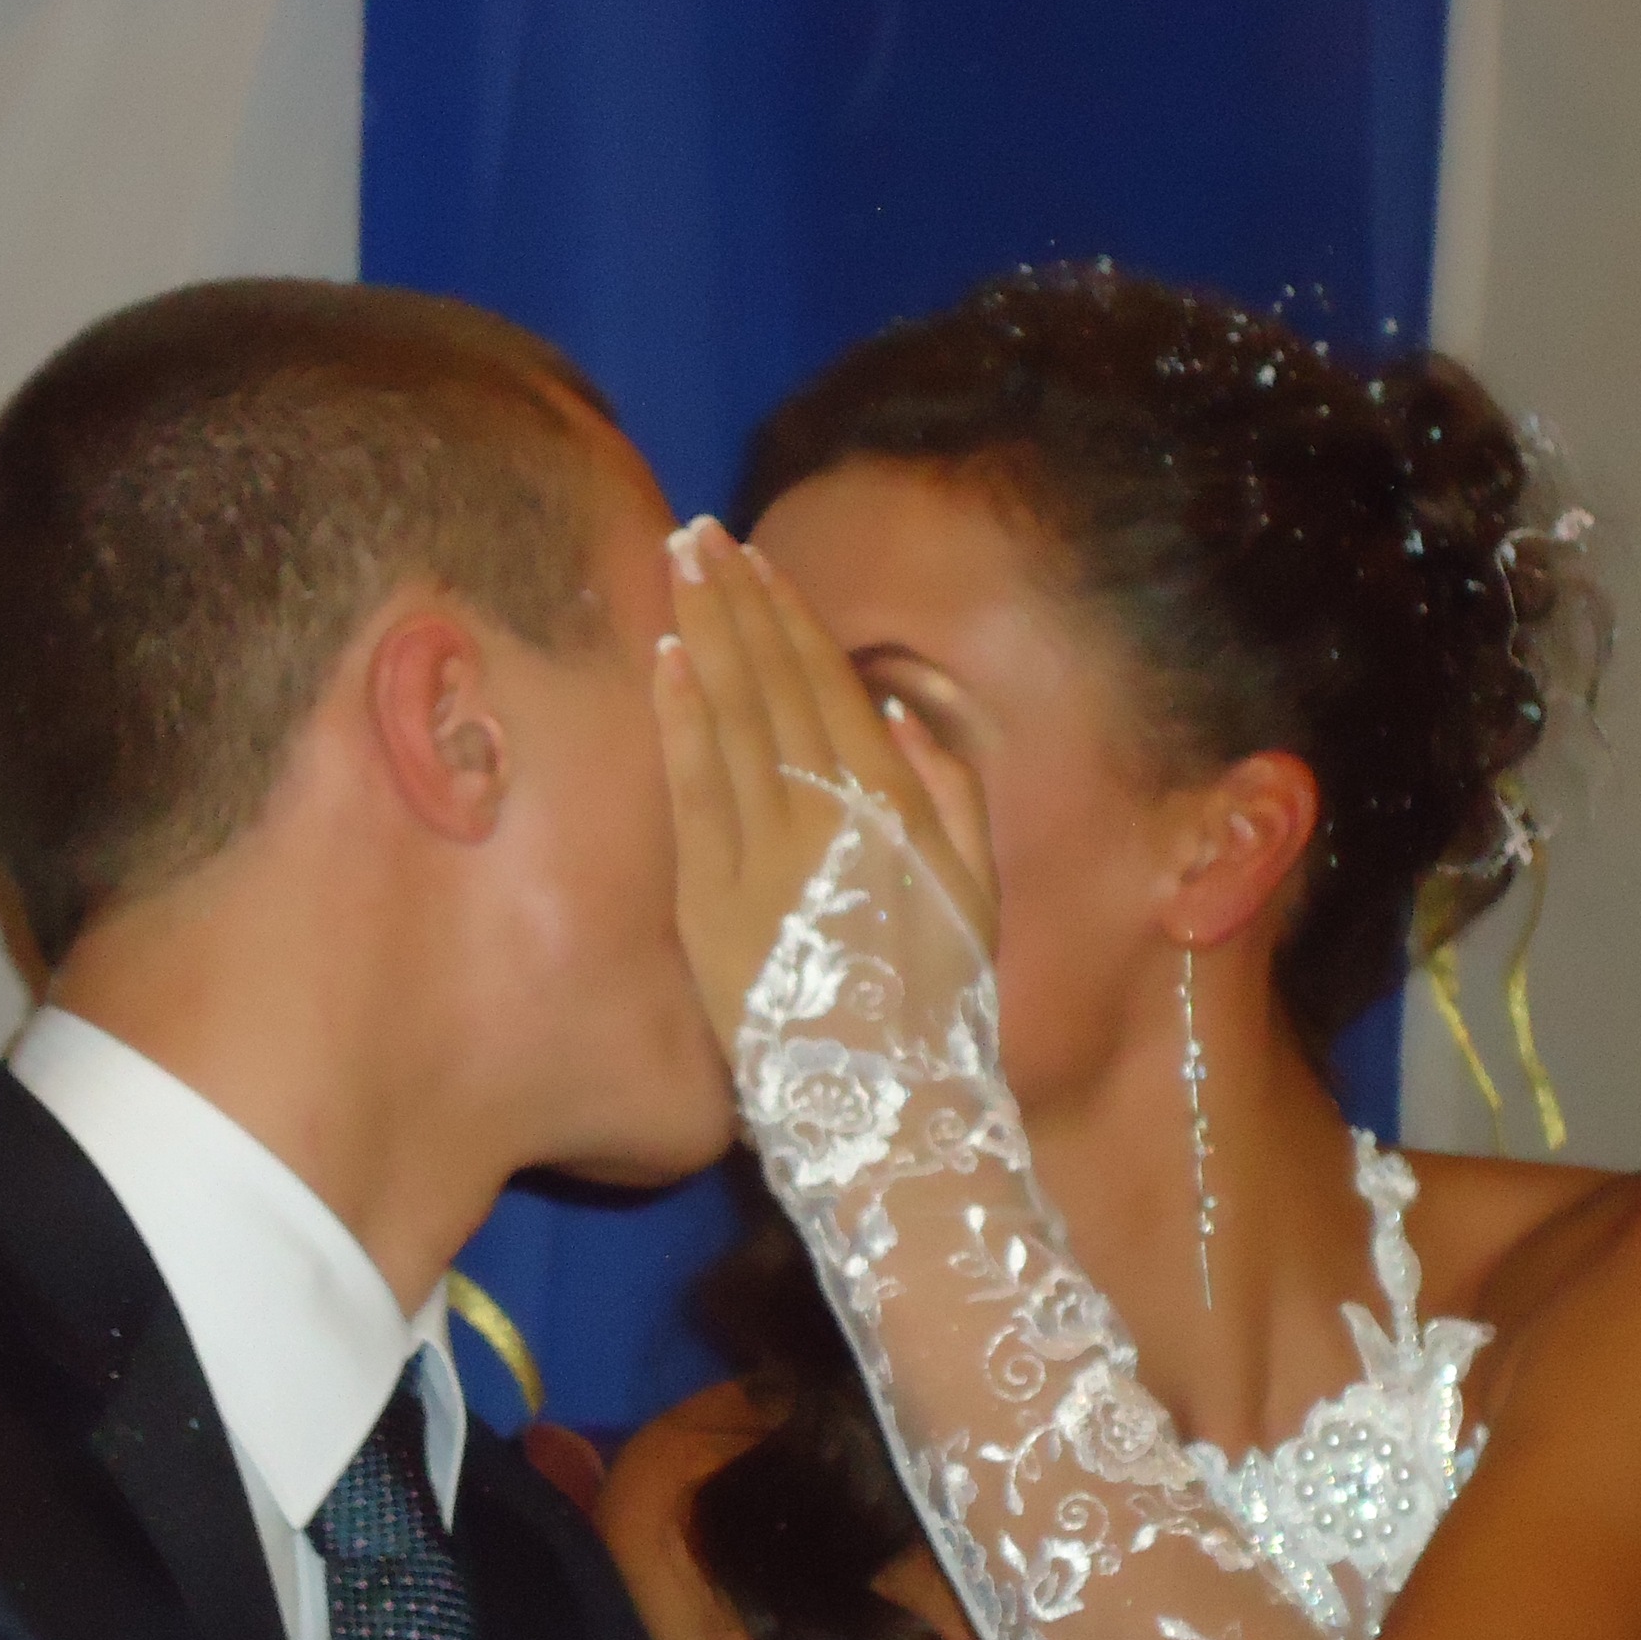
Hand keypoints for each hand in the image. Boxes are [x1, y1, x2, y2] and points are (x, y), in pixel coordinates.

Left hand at [652, 515, 996, 1059]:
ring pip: (726, 720)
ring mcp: (759, 854)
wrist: (885, 1107)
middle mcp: (822, 815)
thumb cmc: (941, 1002)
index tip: (754, 558)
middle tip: (694, 532)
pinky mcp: (709, 901)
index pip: (827, 683)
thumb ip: (945, 795)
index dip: (787, 615)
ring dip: (700, 635)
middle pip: (767, 682)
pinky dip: (678, 722)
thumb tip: (894, 713)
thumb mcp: (975, 893)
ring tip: (674, 568)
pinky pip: (691, 793)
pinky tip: (665, 662)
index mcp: (891, 805)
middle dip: (730, 600)